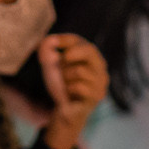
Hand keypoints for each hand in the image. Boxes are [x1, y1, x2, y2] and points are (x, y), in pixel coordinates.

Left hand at [39, 34, 108, 148]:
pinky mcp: (98, 94)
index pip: (78, 41)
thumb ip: (46, 50)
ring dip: (66, 77)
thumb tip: (50, 40)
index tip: (52, 42)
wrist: (64, 108)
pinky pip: (79, 87)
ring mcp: (101, 80)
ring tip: (67, 83)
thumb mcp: (50, 65)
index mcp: (89, 54)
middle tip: (61, 62)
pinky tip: (71, 94)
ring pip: (80, 71)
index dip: (64, 40)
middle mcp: (100, 65)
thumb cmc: (60, 83)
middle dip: (70, 55)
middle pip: (89, 50)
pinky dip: (70, 89)